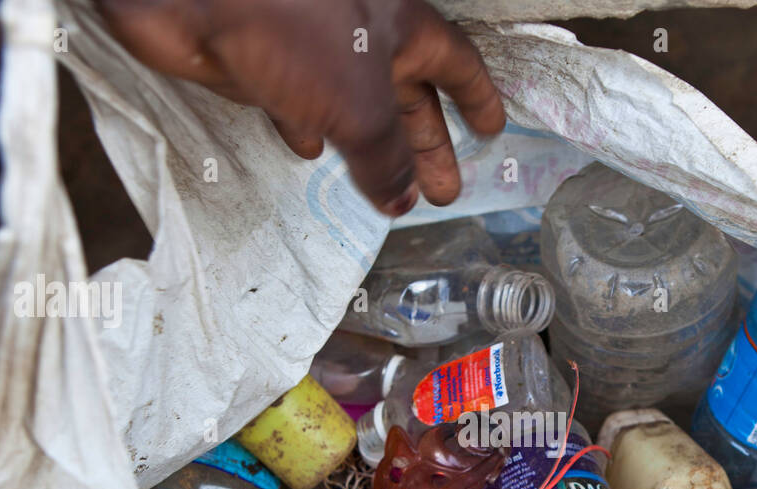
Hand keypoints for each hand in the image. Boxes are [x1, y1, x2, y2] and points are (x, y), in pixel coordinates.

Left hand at [96, 0, 505, 215]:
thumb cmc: (293, 26)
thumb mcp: (358, 105)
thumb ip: (386, 157)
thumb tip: (403, 200)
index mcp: (398, 22)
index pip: (454, 62)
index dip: (476, 97)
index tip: (491, 130)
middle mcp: (361, 28)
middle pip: (407, 91)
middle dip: (426, 142)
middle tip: (443, 189)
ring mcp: (312, 44)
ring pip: (353, 101)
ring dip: (370, 145)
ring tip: (386, 188)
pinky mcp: (264, 60)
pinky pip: (300, 100)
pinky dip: (310, 128)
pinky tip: (309, 153)